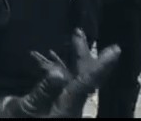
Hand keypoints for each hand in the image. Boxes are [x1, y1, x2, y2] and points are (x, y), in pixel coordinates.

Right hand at [0, 29, 120, 117]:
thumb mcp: (25, 108)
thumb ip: (42, 91)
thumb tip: (57, 72)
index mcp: (67, 106)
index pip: (87, 82)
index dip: (101, 65)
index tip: (115, 50)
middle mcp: (70, 103)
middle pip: (83, 76)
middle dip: (82, 53)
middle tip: (80, 32)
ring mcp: (63, 103)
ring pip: (74, 77)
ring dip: (71, 58)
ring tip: (70, 38)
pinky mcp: (55, 103)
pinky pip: (62, 82)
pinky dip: (57, 66)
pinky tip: (49, 57)